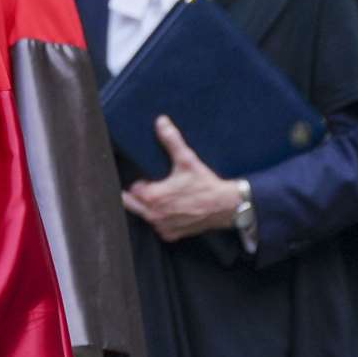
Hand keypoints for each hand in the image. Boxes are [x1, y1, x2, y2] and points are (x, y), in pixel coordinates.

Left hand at [121, 116, 241, 241]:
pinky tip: (172, 210)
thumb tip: (161, 122)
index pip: (132, 189)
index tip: (150, 179)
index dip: (140, 183)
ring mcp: (162, 227)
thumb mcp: (187, 160)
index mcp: (152, 197)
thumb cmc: (205, 184)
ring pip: (145, 216)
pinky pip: (158, 227)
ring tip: (165, 198)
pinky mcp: (172, 235)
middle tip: (151, 188)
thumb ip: (171, 140)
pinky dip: (162, 220)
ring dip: (149, 209)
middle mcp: (154, 215)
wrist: (226, 206)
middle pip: (132, 205)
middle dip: (138, 196)